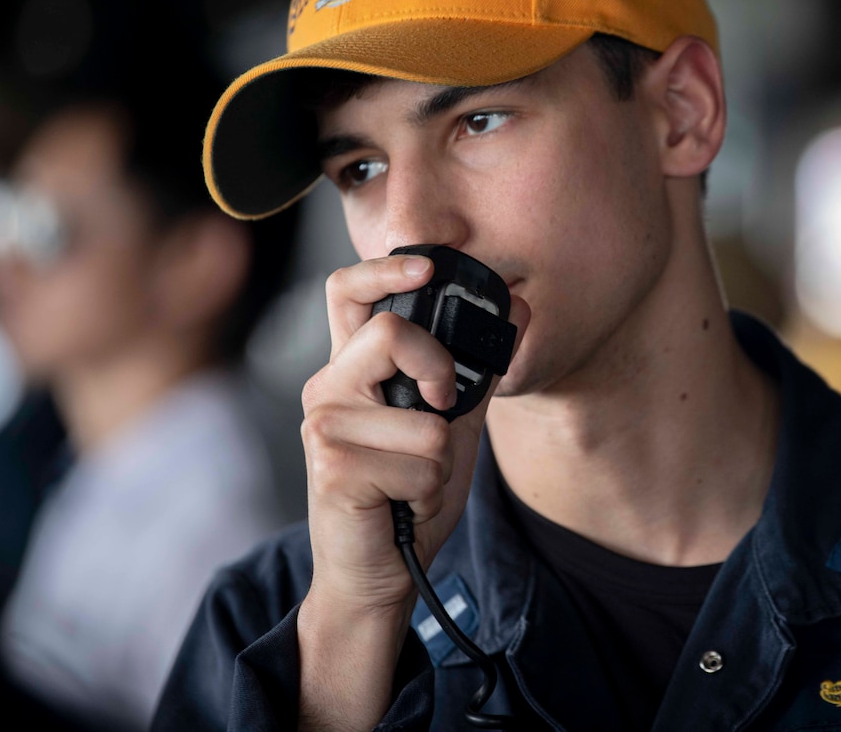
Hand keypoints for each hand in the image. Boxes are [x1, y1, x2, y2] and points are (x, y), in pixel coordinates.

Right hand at [295, 252, 528, 729]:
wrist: (380, 571)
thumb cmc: (408, 492)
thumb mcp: (451, 423)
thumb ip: (473, 368)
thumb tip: (515, 306)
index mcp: (352, 370)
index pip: (347, 293)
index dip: (383, 269)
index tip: (427, 269)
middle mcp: (328, 390)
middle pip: (391, 336)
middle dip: (438, 372)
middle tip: (440, 408)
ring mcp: (324, 429)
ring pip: (423, 418)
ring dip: (439, 460)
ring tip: (412, 481)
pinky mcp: (333, 470)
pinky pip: (421, 463)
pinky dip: (429, 489)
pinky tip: (402, 503)